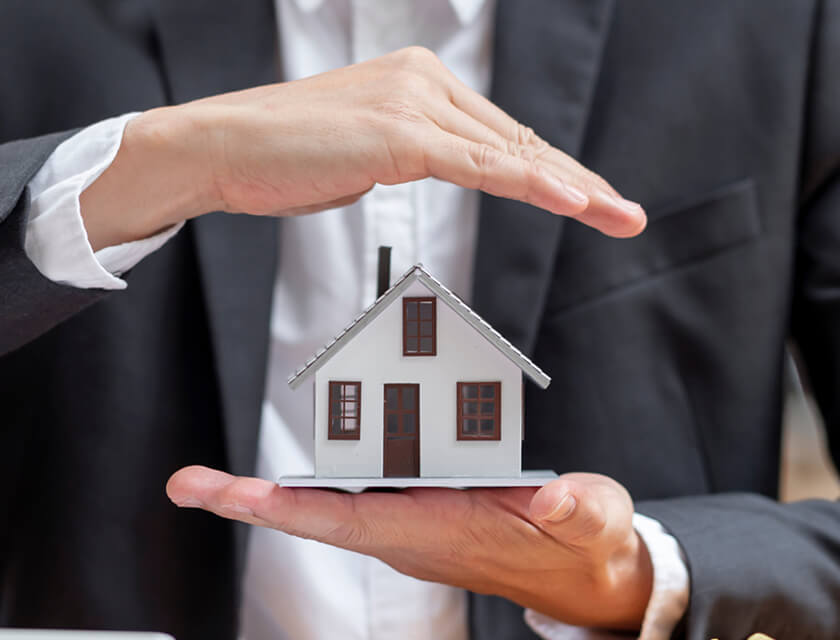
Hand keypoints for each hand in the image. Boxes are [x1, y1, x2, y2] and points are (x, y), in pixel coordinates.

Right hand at [81, 46, 645, 250]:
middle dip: (578, 182)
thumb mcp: (366, 153)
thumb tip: (445, 167)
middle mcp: (424, 82)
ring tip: (616, 215)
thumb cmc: (283, 156)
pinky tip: (571, 202)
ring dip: (572, 188)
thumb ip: (414, 154)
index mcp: (419, 83)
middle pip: (518, 142)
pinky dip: (529, 183)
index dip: (549, 171)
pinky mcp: (399, 132)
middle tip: (625, 212)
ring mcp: (413, 103)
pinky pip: (479, 164)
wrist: (220, 147)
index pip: (501, 137)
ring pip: (510, 152)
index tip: (588, 198)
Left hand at [166, 468, 652, 629]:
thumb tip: (555, 498)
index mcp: (445, 531)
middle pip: (320, 518)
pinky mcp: (417, 514)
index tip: (237, 500)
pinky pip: (351, 498)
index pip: (356, 522)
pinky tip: (291, 469)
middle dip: (254, 504)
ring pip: (328, 508)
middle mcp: (414, 533)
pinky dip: (314, 484)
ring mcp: (411, 525)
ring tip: (213, 484)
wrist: (582, 573)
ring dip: (274, 494)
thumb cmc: (581, 545)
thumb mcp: (592, 520)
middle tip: (191, 485)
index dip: (294, 511)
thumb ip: (576, 508)